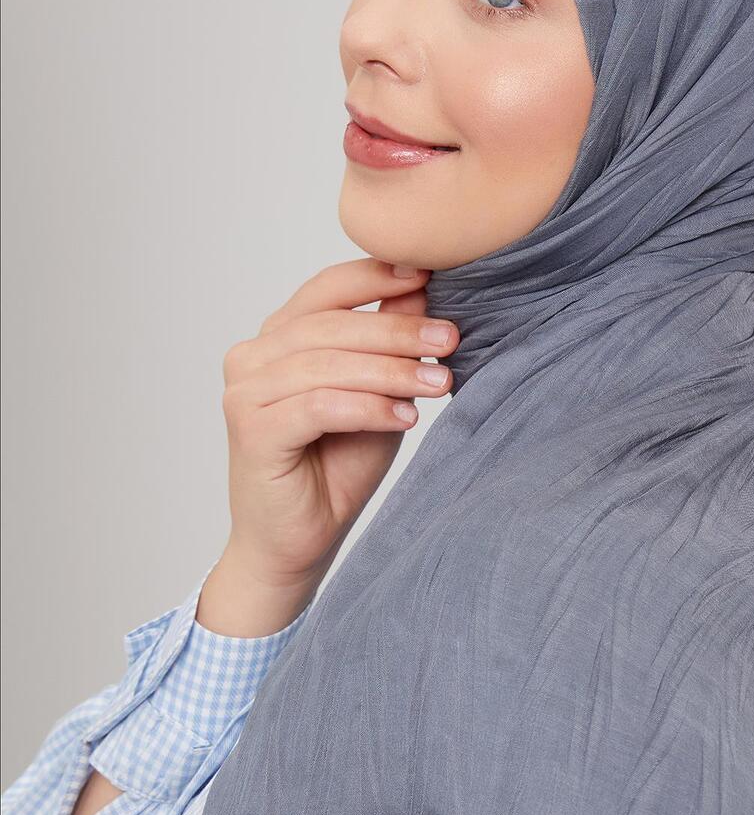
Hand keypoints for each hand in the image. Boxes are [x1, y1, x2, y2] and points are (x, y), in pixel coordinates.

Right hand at [218, 255, 458, 590]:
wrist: (299, 541)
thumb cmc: (336, 467)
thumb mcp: (377, 394)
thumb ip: (388, 346)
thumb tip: (422, 288)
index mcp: (277, 338)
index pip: (325, 290)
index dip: (375, 276)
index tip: (428, 273)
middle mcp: (252, 357)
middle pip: (331, 326)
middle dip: (397, 331)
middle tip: (448, 340)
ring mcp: (245, 393)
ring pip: (327, 365)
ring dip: (390, 371)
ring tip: (439, 383)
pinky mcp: (252, 430)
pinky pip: (318, 406)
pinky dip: (368, 408)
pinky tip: (406, 417)